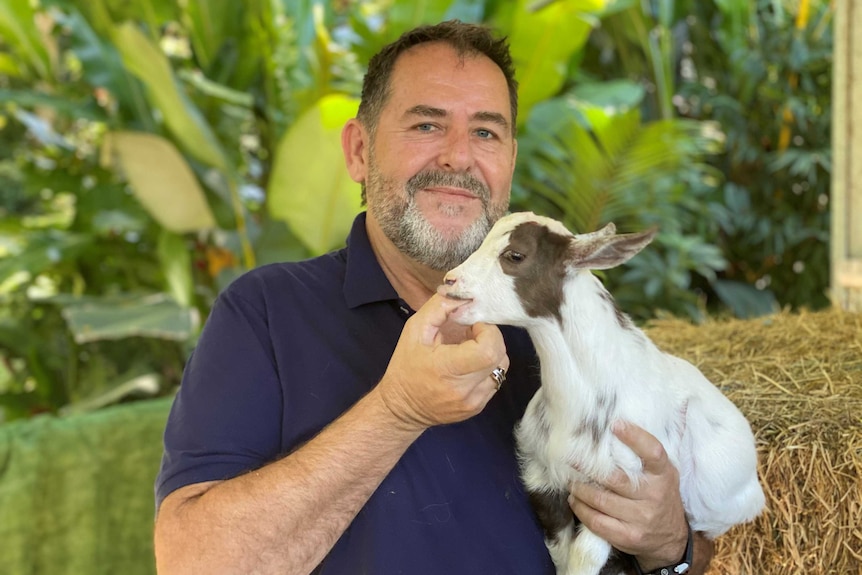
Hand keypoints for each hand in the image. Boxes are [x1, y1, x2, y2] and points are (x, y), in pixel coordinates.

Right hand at [375, 293, 508, 430]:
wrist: (401, 408)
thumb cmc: (405, 366)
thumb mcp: (414, 330)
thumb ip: (440, 307)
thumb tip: (465, 295)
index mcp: (447, 369)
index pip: (489, 348)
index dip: (487, 330)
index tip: (472, 325)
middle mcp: (465, 390)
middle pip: (499, 355)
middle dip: (490, 337)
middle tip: (470, 334)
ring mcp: (474, 401)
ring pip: (502, 366)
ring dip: (491, 351)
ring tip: (469, 349)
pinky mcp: (479, 407)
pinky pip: (496, 379)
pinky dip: (487, 366)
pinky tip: (468, 364)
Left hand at [568, 421, 688, 570]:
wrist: (671, 539)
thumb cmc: (660, 496)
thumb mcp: (663, 474)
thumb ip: (645, 456)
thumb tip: (614, 426)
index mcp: (664, 475)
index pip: (653, 453)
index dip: (635, 437)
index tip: (615, 425)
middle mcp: (654, 496)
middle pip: (616, 479)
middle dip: (588, 467)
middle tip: (570, 457)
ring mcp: (642, 518)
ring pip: (602, 500)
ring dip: (580, 489)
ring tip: (571, 481)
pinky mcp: (628, 537)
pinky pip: (597, 521)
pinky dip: (581, 509)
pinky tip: (575, 501)